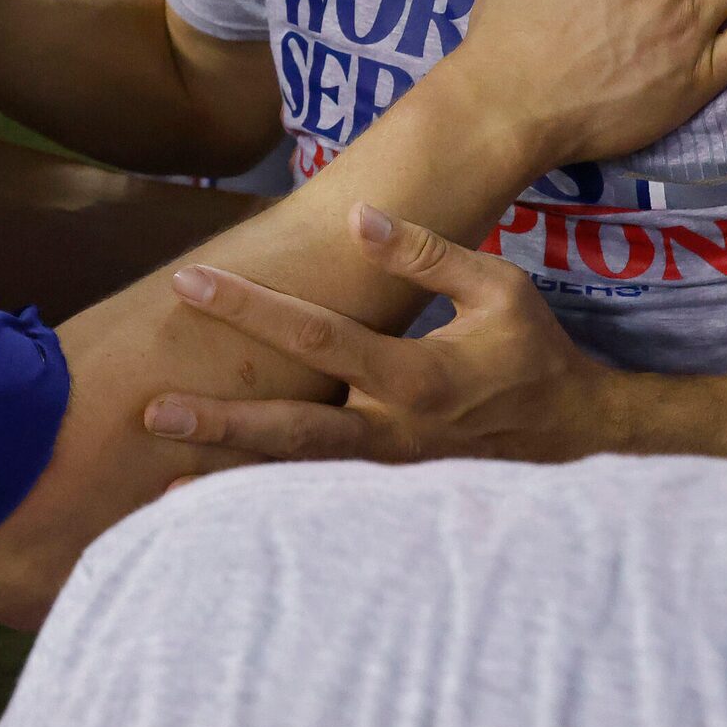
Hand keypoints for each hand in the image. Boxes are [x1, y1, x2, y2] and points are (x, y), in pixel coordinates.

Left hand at [143, 202, 612, 463]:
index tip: (193, 282)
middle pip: (293, 431)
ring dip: (233, 474)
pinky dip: (264, 501)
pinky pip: (316, 495)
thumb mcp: (497, 286)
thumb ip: (424, 254)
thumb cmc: (531, 351)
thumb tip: (356, 217)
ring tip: (161, 482)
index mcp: (418, 377)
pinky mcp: (387, 491)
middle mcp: (395, 432)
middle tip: (152, 409)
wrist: (574, 435)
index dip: (252, 309)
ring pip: (300, 476)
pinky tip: (211, 508)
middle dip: (221, 422)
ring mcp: (389, 473)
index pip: (318, 338)